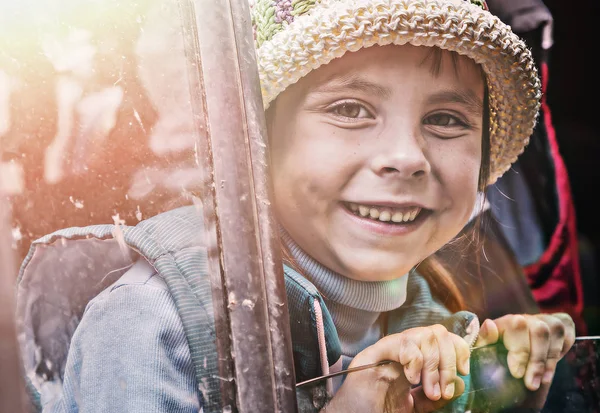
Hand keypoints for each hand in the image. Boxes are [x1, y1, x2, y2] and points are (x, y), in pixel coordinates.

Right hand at [322, 325, 470, 412]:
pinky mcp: (372, 354)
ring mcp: (387, 351)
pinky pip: (401, 342)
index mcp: (413, 361)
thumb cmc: (378, 412)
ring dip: (434, 365)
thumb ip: (434, 398)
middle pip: (437, 332)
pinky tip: (410, 378)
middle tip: (442, 390)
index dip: (460, 347)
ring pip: (423, 335)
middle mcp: (402, 351)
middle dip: (448, 360)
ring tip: (428, 390)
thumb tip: (460, 383)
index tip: (464, 371)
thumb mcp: (414, 408)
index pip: (442, 338)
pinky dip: (414, 360)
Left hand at [474, 313, 575, 390]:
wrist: (519, 347)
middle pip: (539, 331)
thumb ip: (484, 338)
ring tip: (540, 382)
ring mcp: (545, 320)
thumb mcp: (487, 347)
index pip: (516, 327)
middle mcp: (527, 318)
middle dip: (536, 360)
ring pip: (554, 333)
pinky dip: (561, 354)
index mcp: (507, 321)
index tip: (516, 374)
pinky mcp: (562, 325)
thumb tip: (488, 324)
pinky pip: (567, 337)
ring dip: (549, 361)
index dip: (519, 351)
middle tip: (530, 383)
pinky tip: (549, 372)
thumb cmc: (500, 350)